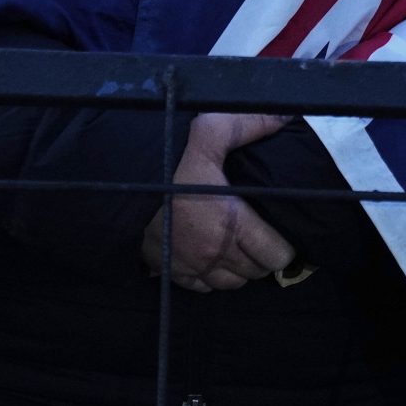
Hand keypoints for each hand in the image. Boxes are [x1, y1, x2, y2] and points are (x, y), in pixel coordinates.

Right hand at [139, 111, 297, 291]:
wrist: (120, 185)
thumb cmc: (169, 160)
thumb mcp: (208, 132)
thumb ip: (247, 125)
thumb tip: (283, 116)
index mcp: (232, 223)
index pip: (277, 255)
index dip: (285, 246)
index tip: (282, 233)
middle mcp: (216, 252)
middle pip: (258, 271)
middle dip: (264, 256)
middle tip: (261, 235)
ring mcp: (193, 266)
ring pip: (233, 283)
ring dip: (240, 269)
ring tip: (239, 246)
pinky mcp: (172, 272)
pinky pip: (204, 288)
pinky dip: (212, 277)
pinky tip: (211, 257)